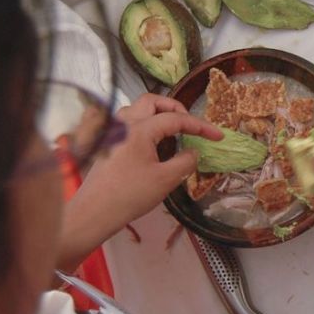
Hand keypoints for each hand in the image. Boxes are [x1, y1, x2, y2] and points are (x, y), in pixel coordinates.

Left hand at [73, 94, 221, 232]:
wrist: (95, 212)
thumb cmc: (130, 195)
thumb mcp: (166, 179)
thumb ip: (186, 161)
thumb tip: (194, 152)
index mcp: (141, 128)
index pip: (176, 119)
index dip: (201, 126)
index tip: (218, 136)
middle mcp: (124, 123)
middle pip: (153, 101)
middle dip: (176, 108)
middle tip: (190, 125)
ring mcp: (113, 132)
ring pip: (138, 109)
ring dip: (158, 114)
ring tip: (172, 130)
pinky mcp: (107, 143)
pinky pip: (129, 122)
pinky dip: (146, 124)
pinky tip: (153, 142)